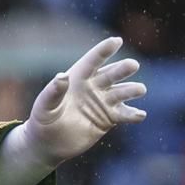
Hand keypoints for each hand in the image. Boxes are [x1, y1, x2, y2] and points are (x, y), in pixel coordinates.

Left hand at [8, 36, 147, 167]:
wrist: (49, 143)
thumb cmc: (43, 119)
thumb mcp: (45, 105)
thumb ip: (53, 91)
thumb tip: (62, 76)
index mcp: (78, 77)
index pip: (93, 61)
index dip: (104, 50)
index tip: (117, 41)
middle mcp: (94, 86)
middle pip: (111, 74)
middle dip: (122, 69)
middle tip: (133, 65)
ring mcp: (103, 101)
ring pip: (121, 92)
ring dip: (131, 90)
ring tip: (140, 89)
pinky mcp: (109, 118)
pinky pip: (124, 114)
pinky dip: (133, 114)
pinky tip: (140, 115)